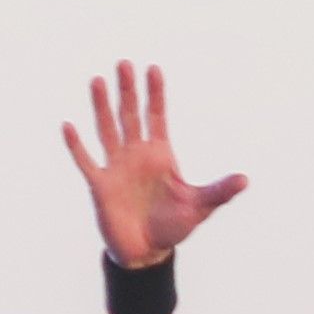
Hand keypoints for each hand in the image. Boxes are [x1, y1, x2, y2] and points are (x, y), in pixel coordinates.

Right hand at [58, 59, 248, 267]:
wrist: (148, 250)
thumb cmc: (174, 226)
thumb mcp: (200, 206)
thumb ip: (220, 191)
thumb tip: (245, 180)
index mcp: (160, 155)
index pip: (157, 117)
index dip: (156, 95)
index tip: (153, 69)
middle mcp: (136, 155)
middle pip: (130, 115)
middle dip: (128, 91)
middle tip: (124, 63)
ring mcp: (116, 167)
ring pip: (107, 129)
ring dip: (102, 106)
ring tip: (97, 81)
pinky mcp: (101, 184)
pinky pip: (86, 161)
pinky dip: (77, 145)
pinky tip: (69, 126)